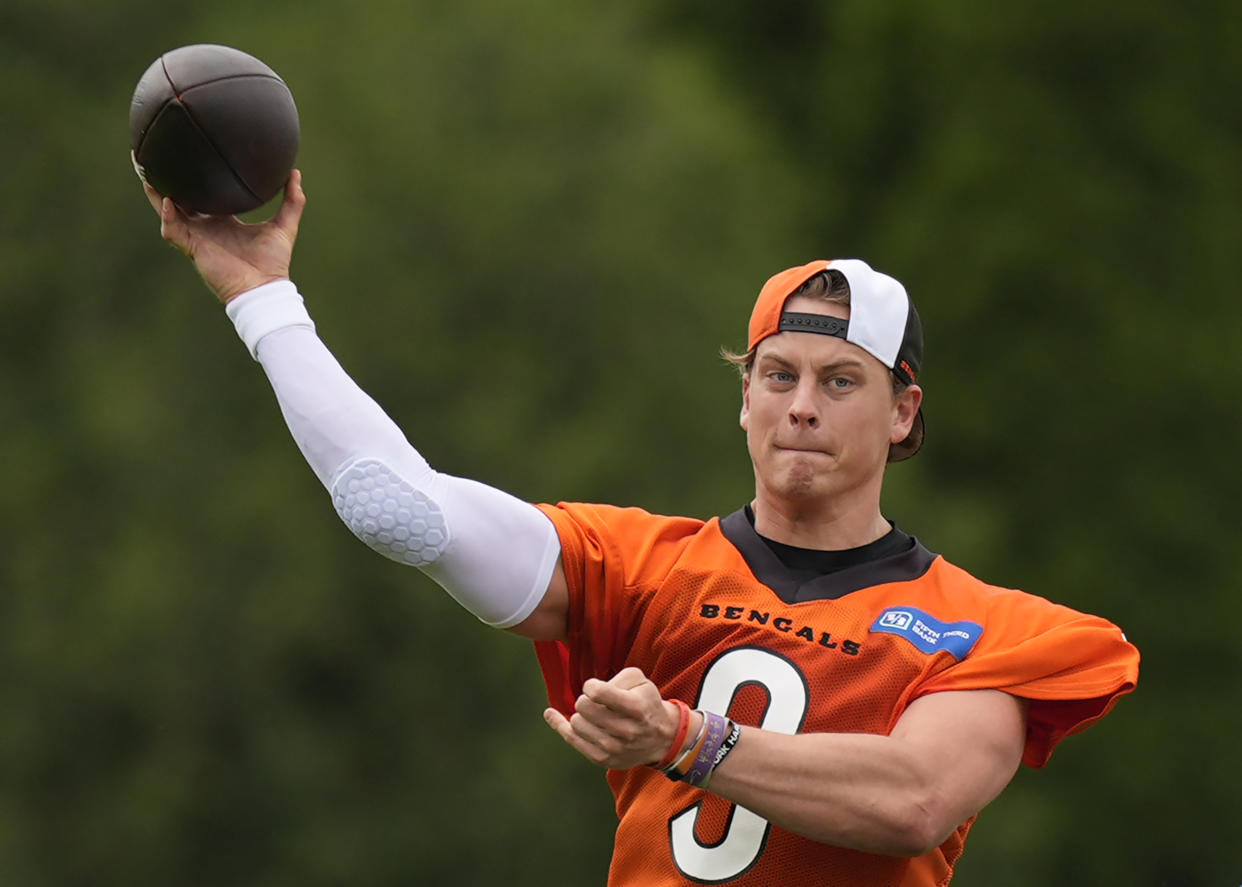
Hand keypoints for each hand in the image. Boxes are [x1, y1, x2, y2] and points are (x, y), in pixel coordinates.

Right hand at [143, 169, 305, 303]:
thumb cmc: (273, 262)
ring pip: (169, 210)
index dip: (198, 178)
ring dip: (156, 193)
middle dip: (169, 180)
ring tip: (147, 172)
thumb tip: (295, 173)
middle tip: (159, 156)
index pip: (206, 194)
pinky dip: (167, 216)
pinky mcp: (192, 247)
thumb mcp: (285, 226)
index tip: (194, 155)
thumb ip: (293, 201)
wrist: (264, 287)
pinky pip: (172, 229)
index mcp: (225, 219)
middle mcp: (207, 225)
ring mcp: (197, 235)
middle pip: (182, 198)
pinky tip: (167, 201)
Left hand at [543, 667, 684, 769]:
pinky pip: (571, 739)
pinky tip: (550, 714)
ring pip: (576, 722)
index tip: (594, 688)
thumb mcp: (641, 681)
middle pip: (583, 707)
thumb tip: (591, 689)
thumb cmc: (646, 703)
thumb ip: (617, 678)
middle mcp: (624, 730)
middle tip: (597, 703)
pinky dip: (559, 724)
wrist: (660, 738)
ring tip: (595, 714)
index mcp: (635, 707)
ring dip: (581, 714)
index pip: (598, 693)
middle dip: (586, 700)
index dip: (591, 686)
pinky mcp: (602, 759)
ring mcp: (612, 748)